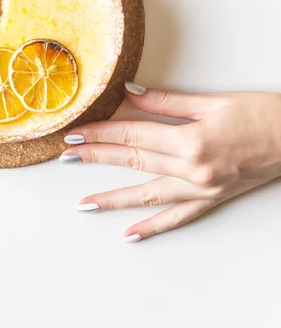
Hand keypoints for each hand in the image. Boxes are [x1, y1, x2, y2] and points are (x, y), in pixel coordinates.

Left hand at [61, 82, 280, 241]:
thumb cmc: (261, 115)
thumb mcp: (212, 102)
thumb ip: (167, 100)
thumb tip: (130, 93)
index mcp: (191, 140)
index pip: (132, 134)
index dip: (101, 133)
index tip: (76, 133)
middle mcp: (193, 170)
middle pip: (133, 161)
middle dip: (96, 158)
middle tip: (66, 158)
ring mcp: (201, 189)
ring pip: (147, 195)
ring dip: (113, 198)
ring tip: (84, 204)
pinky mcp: (211, 200)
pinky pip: (176, 217)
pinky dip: (152, 227)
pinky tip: (129, 234)